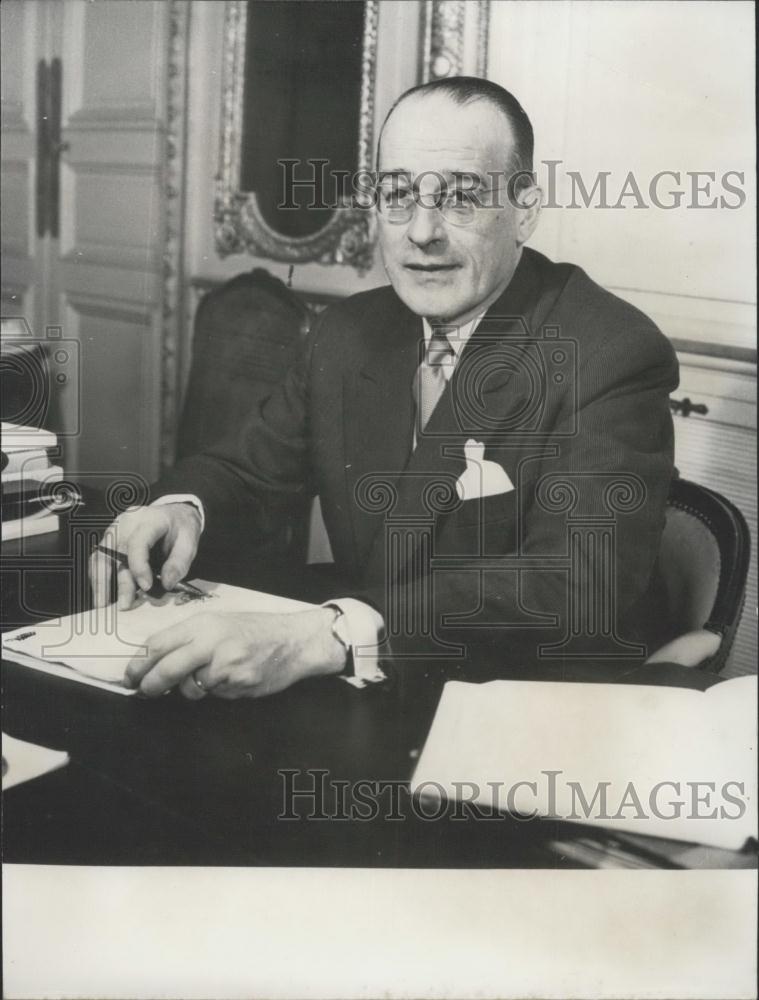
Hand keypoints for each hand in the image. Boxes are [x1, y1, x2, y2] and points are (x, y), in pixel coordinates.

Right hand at [89, 503, 201, 608]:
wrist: (173, 514)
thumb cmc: (181, 529)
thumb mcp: (190, 542)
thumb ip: (180, 563)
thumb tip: (166, 584)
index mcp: (150, 520)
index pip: (138, 542)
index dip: (139, 566)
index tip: (146, 587)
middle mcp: (128, 522)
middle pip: (115, 552)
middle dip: (119, 581)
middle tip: (124, 605)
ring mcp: (115, 528)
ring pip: (100, 555)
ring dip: (100, 582)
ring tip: (103, 605)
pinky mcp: (109, 538)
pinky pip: (98, 558)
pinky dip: (98, 576)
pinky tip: (102, 593)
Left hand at [124, 609, 345, 698]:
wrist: (294, 641)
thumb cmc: (255, 630)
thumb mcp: (219, 623)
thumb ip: (190, 638)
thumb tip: (155, 661)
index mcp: (204, 624)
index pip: (160, 643)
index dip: (139, 663)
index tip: (130, 675)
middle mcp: (213, 643)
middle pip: (168, 669)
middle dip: (150, 685)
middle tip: (143, 691)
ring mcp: (227, 666)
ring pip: (191, 689)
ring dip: (190, 690)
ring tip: (207, 678)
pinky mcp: (239, 686)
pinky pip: (215, 696)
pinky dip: (216, 692)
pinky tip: (231, 679)